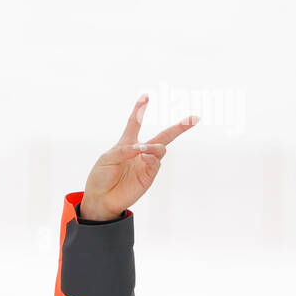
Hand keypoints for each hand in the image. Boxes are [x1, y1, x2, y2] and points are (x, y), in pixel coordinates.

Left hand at [80, 94, 198, 220]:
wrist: (101, 199)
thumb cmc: (101, 177)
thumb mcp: (107, 159)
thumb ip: (123, 150)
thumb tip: (140, 149)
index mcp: (127, 143)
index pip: (135, 123)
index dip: (140, 110)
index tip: (145, 96)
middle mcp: (140, 152)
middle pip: (164, 136)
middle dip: (180, 127)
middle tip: (195, 119)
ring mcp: (146, 164)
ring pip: (161, 148)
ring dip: (154, 147)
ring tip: (142, 151)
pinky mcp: (148, 176)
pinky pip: (156, 162)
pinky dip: (151, 157)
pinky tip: (143, 157)